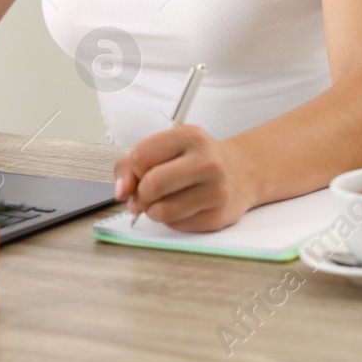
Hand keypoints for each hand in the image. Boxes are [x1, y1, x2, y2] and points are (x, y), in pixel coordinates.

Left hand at [112, 124, 254, 232]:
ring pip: (160, 211)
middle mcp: (207, 160)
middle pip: (151, 185)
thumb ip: (132, 165)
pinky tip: (183, 208)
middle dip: (140, 195)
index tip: (141, 173)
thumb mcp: (167, 148)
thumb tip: (120, 191)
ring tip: (162, 202)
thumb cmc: (194, 160)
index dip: (133, 170)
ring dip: (153, 211)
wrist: (240, 173)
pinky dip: (171, 221)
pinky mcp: (218, 216)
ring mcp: (216, 190)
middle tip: (144, 196)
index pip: (140, 156)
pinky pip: (176, 226)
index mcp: (190, 135)